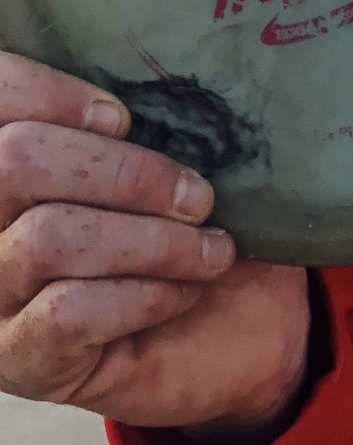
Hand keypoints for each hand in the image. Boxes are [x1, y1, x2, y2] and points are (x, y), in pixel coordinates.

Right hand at [0, 51, 311, 433]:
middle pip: (15, 161)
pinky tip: (184, 290)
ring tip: (210, 248)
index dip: (45, 92)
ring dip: (152, 239)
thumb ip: (136, 128)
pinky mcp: (20, 360)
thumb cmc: (193, 231)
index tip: (122, 117)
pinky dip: (143, 292)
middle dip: (123, 171)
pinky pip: (69, 310)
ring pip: (50, 237)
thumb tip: (147, 85)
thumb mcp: (171, 166)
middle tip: (195, 194)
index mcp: (14, 163)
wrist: (238, 336)